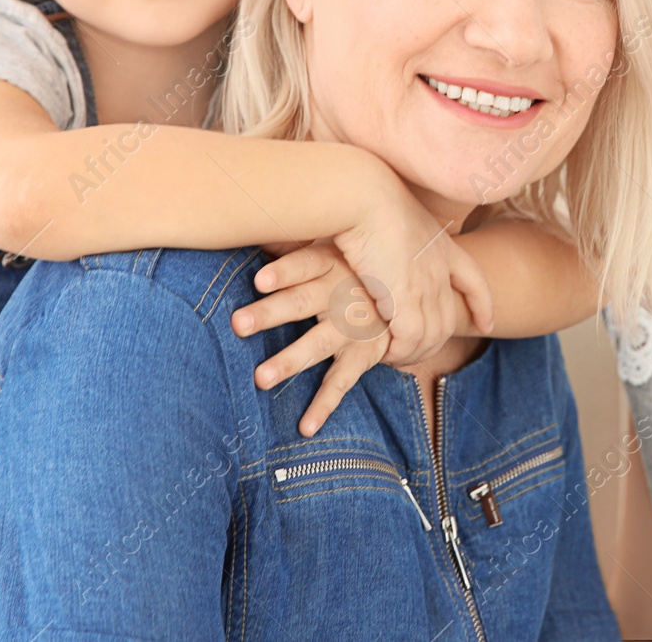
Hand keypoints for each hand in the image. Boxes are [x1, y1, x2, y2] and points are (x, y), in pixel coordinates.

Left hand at [231, 242, 392, 436]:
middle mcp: (343, 293)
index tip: (258, 279)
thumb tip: (247, 224)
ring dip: (290, 361)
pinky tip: (305, 427)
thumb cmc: (354, 263)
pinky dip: (324, 405)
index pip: (305, 262)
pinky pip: (342, 381)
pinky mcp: (365, 354)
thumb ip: (293, 242)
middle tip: (238, 324)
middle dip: (271, 313)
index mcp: (333, 262)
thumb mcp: (334, 244)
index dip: (284, 270)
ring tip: (260, 378)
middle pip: (303, 302)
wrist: (413, 290)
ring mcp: (355, 327)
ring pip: (319, 344)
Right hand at [327, 164, 493, 363]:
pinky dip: (399, 351)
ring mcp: (426, 284)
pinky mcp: (405, 298)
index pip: (474, 280)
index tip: (487, 324)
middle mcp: (439, 268)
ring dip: (413, 352)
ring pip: (432, 335)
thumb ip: (394, 239)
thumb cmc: (363, 199)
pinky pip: (410, 339)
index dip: (482, 305)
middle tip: (412, 354)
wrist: (361, 195)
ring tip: (393, 358)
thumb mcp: (390, 218)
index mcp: (442, 245)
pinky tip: (384, 353)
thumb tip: (381, 250)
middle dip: (435, 343)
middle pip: (449, 318)